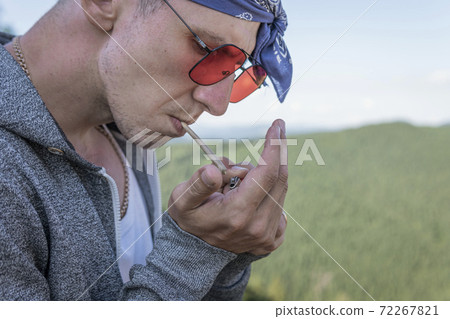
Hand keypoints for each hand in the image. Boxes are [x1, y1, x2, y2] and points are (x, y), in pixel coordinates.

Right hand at [168, 119, 287, 255]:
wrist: (195, 253)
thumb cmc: (189, 220)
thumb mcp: (182, 200)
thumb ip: (198, 184)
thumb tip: (214, 170)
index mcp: (238, 213)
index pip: (266, 173)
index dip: (274, 146)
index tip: (278, 124)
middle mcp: (258, 226)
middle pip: (279, 179)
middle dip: (273, 155)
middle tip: (262, 143)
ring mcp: (267, 236)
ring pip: (280, 190)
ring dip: (264, 177)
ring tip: (237, 184)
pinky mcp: (272, 240)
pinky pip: (280, 206)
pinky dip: (268, 194)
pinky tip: (249, 197)